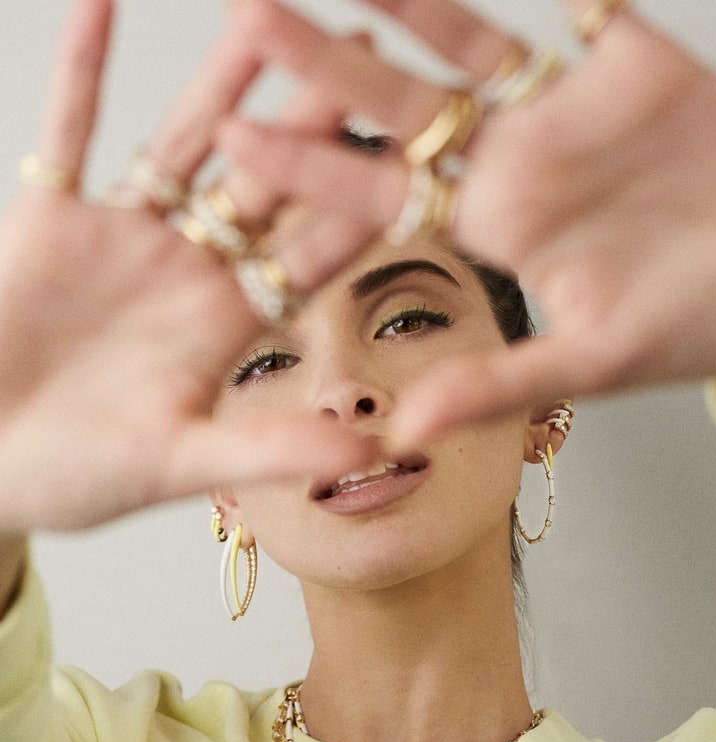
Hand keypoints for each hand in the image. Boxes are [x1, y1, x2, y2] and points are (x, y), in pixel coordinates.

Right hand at [0, 0, 376, 533]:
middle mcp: (191, 270)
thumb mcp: (176, 463)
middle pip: (262, 183)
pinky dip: (79, 73)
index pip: (310, 257)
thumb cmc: (73, 476)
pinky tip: (97, 2)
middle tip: (363, 51)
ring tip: (263, 9)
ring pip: (181, 143)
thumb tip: (372, 452)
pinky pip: (68, 132)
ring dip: (218, 81)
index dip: (360, 208)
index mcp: (230, 323)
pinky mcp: (53, 216)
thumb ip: (270, 450)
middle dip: (308, 120)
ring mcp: (125, 237)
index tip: (416, 158)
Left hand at [218, 0, 715, 443]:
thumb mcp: (590, 360)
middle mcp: (507, 168)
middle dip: (325, 68)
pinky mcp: (618, 59)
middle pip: (398, 112)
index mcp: (488, 231)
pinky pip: (567, 5)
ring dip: (398, 4)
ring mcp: (556, 111)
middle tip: (249, 20)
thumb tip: (400, 434)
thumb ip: (493, 386)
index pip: (380, 197)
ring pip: (461, 47)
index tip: (236, 141)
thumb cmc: (695, 323)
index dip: (309, 172)